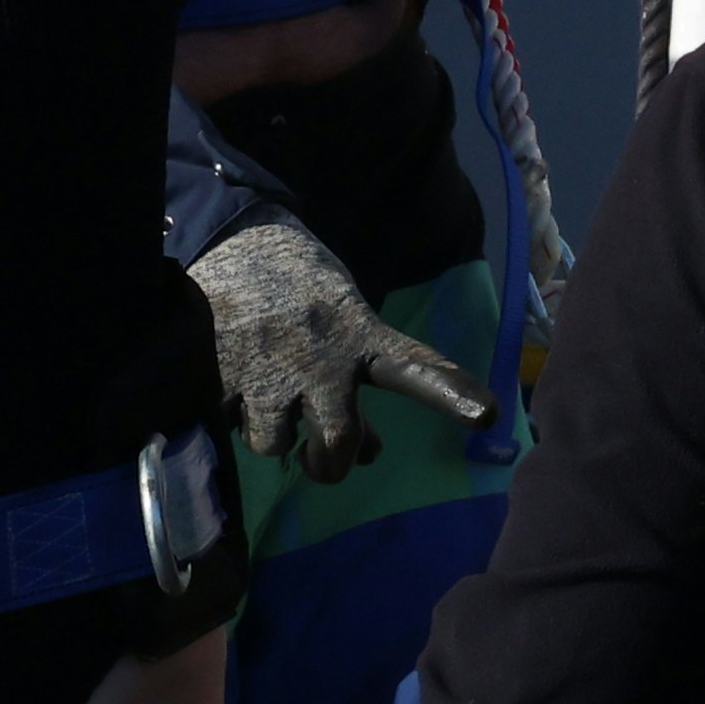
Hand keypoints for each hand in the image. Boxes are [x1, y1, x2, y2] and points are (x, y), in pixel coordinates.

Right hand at [194, 214, 487, 476]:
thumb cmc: (301, 287)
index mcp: (359, 338)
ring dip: (273, 434)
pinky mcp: (219, 378)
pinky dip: (230, 415)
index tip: (485, 414)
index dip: (450, 392)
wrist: (232, 239)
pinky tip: (232, 385)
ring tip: (266, 400)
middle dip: (327, 464)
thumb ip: (357, 387)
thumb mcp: (345, 323)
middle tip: (320, 460)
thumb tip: (367, 455)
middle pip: (335, 445)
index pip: (414, 367)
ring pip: (273, 443)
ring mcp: (267, 372)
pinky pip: (226, 426)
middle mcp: (319, 361)